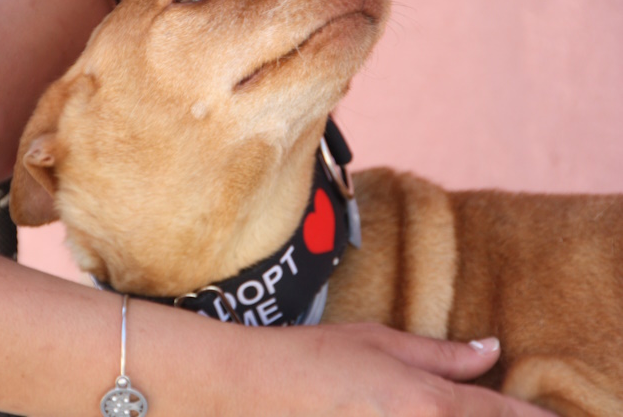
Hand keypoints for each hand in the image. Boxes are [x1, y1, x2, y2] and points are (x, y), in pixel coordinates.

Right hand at [233, 323, 555, 415]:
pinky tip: (402, 410)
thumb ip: (442, 353)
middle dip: (493, 416)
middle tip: (457, 400)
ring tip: (421, 402)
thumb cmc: (313, 357)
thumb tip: (489, 351)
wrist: (251, 389)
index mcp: (429, 403)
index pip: (501, 416)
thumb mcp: (380, 341)